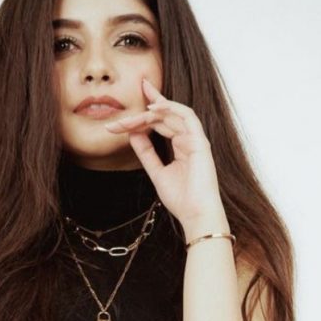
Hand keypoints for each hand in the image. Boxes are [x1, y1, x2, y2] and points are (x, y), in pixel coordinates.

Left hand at [105, 78, 224, 225]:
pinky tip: (153, 109)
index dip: (146, 110)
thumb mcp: (156, 172)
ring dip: (151, 111)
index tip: (127, 106)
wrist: (195, 214)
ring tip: (132, 114)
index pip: (161, 122)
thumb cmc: (181, 198)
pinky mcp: (200, 141)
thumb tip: (133, 134)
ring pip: (172, 114)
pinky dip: (170, 109)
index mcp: (181, 145)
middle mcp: (189, 139)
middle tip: (119, 117)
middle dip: (140, 113)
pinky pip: (187, 117)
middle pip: (163, 116)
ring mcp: (195, 139)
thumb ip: (146, 152)